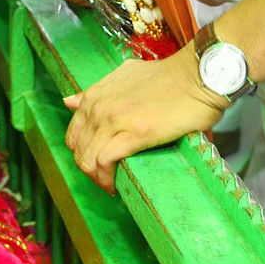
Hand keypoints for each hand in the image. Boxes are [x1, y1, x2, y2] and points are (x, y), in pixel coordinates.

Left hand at [62, 49, 225, 193]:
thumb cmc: (167, 78)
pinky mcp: (134, 133)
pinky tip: (118, 185)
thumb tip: (69, 101)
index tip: (98, 165)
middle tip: (107, 181)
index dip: (83, 153)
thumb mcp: (123, 76)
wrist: (195, 76)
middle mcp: (99, 106)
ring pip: (89, 158)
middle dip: (90, 170)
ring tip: (113, 187)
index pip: (74, 134)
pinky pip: (106, 161)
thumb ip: (97, 91)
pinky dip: (108, 177)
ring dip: (98, 178)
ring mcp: (114, 119)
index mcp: (95, 95)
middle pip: (79, 150)